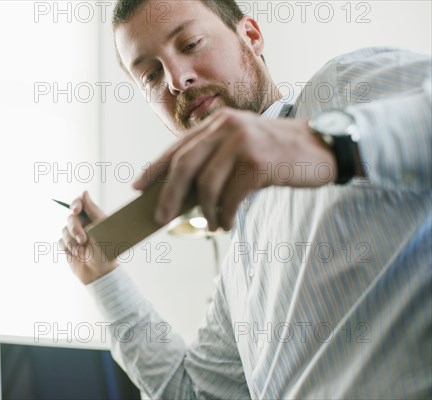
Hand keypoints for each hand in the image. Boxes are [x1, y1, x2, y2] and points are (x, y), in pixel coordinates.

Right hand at [59, 191, 117, 284]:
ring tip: (81, 251)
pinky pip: (60, 241)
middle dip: (75, 229)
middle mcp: (83, 225)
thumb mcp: (102, 228)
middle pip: (70, 218)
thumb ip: (93, 210)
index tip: (75, 209)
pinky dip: (67, 248)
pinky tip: (76, 255)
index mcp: (93, 218)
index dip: (75, 203)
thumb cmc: (106, 251)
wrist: (100, 273)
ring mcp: (74, 236)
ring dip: (71, 241)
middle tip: (83, 240)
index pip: (80, 203)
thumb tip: (84, 193)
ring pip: (64, 230)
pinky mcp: (67, 246)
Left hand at [133, 108, 335, 230]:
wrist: (323, 148)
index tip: (137, 188)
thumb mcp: (241, 149)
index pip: (177, 148)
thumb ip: (214, 161)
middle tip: (159, 219)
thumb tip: (180, 196)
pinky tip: (227, 224)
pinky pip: (230, 196)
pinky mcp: (258, 161)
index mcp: (218, 122)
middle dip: (167, 195)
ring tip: (212, 226)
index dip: (154, 169)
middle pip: (183, 164)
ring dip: (204, 212)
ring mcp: (242, 141)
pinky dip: (225, 215)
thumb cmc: (277, 155)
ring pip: (205, 184)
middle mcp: (226, 126)